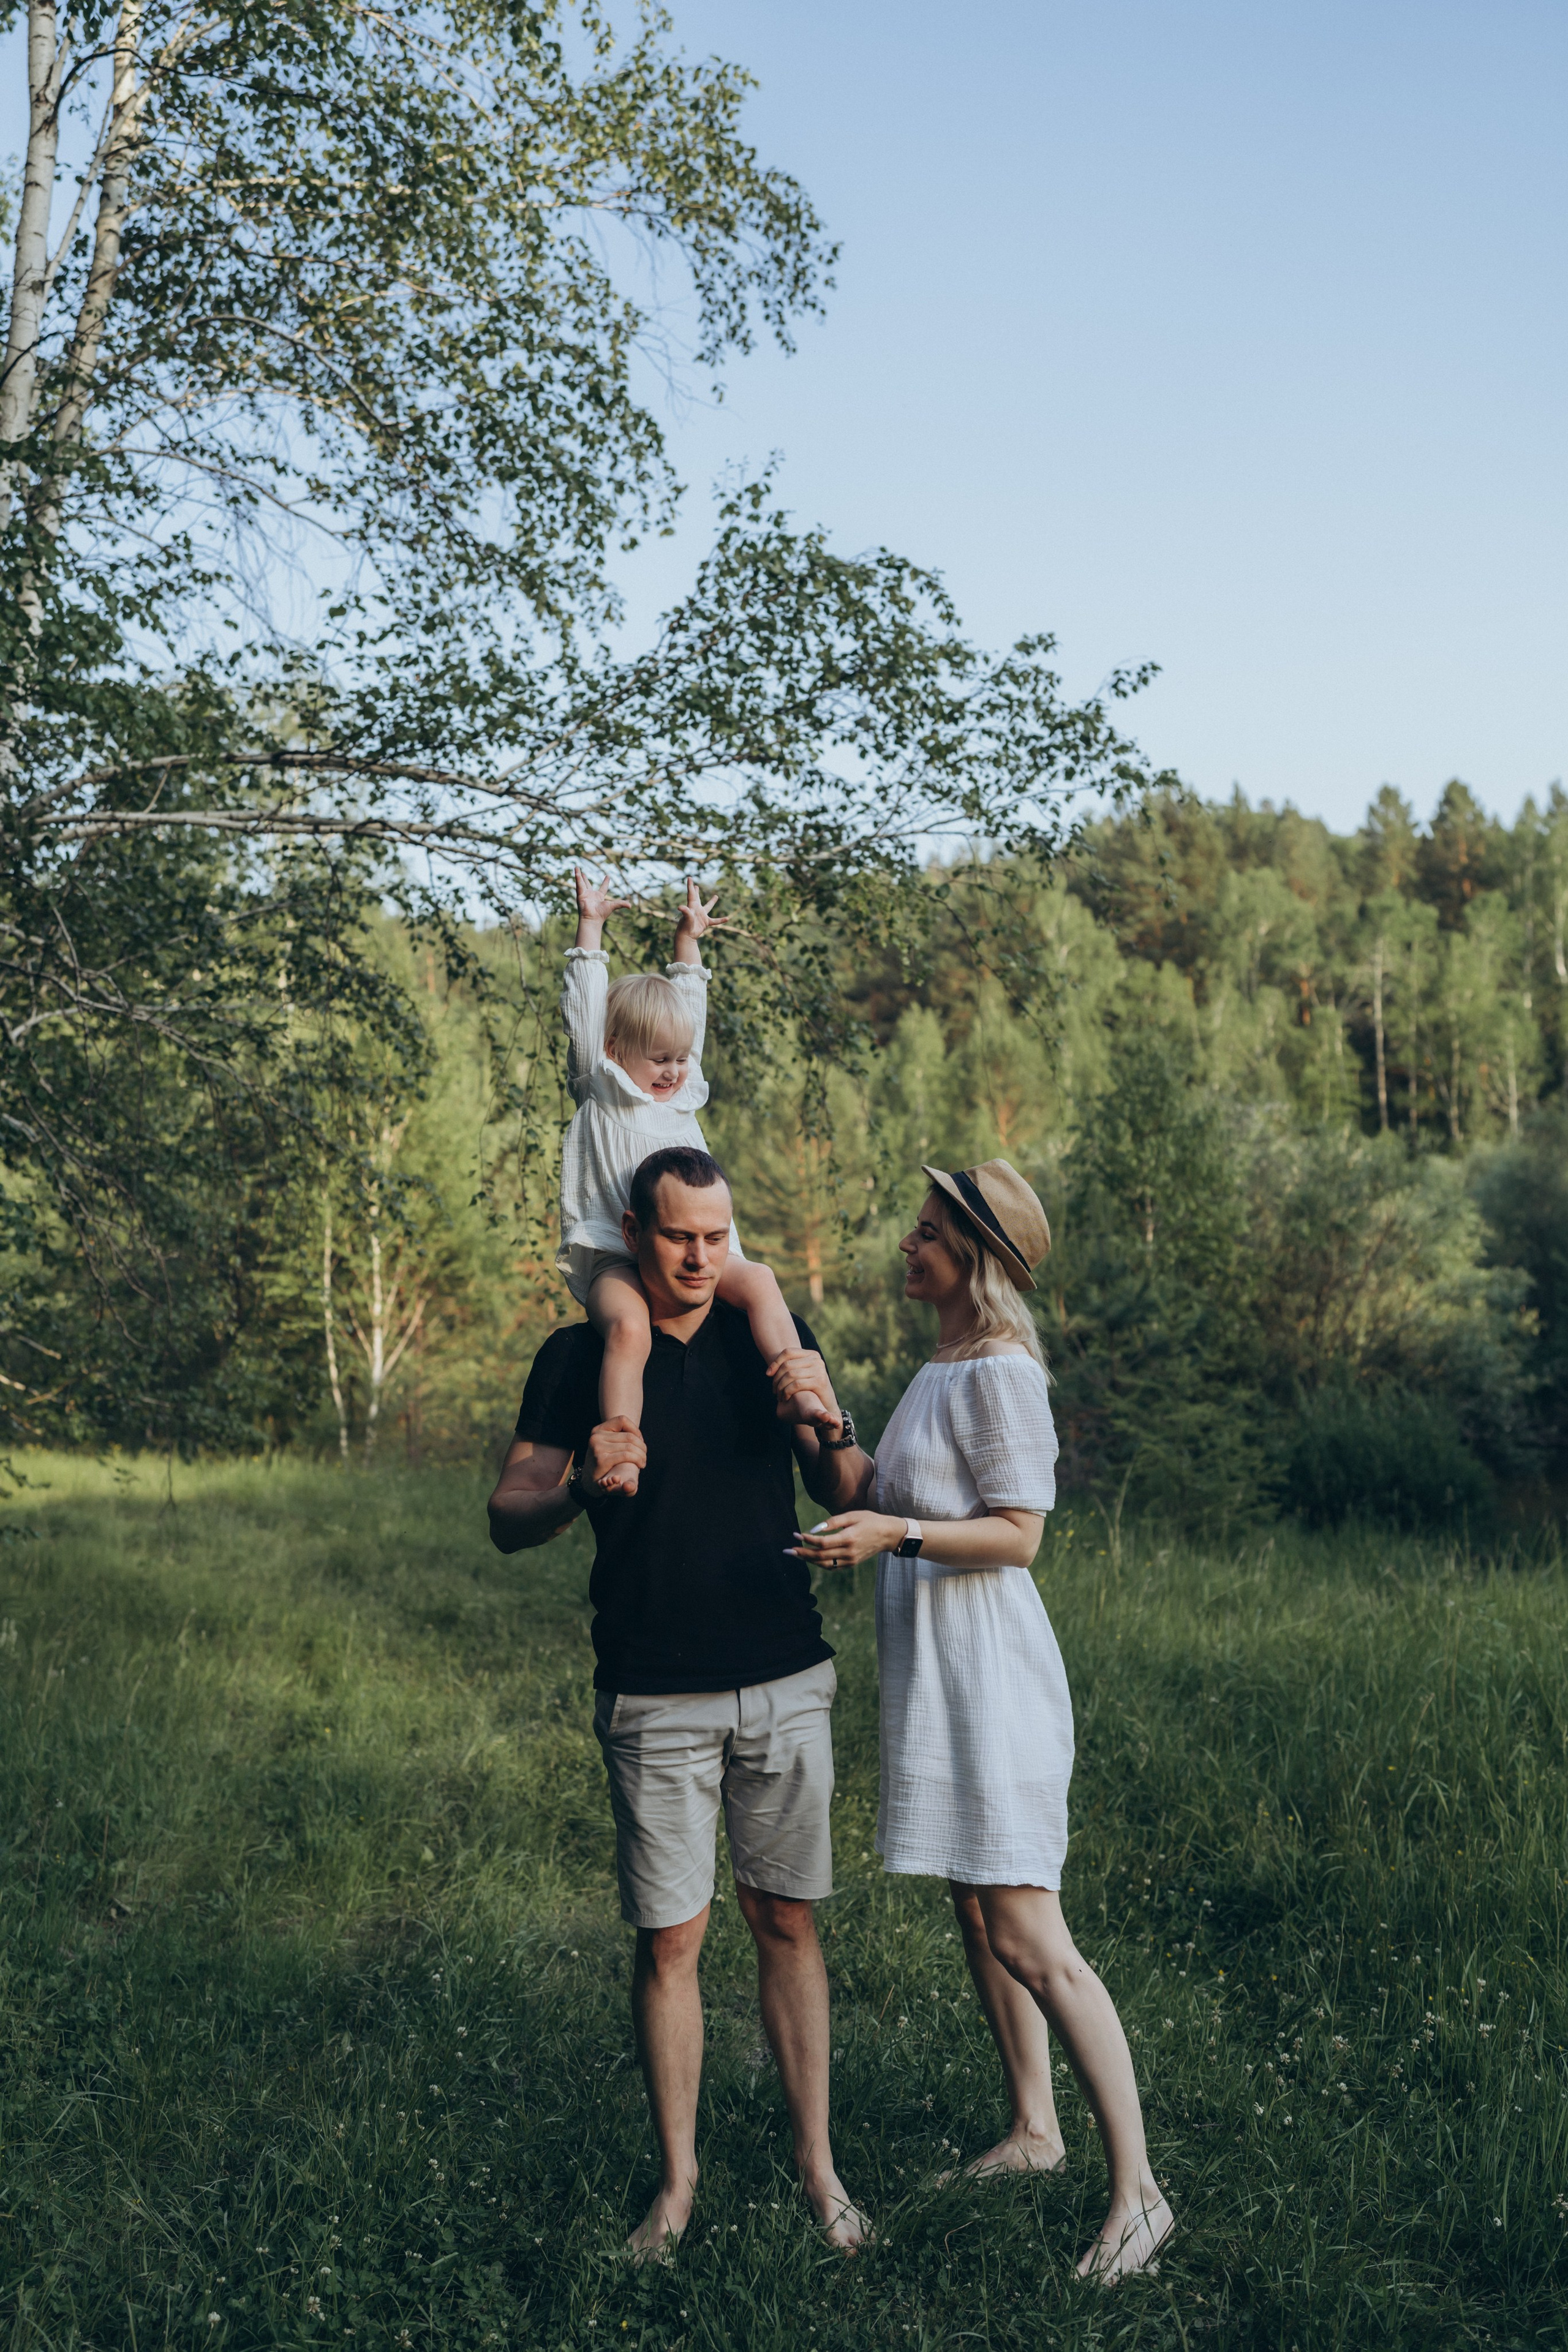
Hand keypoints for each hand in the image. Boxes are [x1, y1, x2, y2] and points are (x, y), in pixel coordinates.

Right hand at [575, 866, 632, 924]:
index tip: (608, 876)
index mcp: (599, 897)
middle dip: (585, 879)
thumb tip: (630, 906)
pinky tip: (576, 871)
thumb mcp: (612, 906)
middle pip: (588, 884)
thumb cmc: (601, 914)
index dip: (606, 882)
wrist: (592, 918)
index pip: (603, 888)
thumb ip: (621, 904)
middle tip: (583, 873)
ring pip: (581, 882)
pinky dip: (577, 878)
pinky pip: (579, 884)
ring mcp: (585, 894)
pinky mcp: (580, 894)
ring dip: (579, 875)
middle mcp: (591, 895)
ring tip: (576, 867)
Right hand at [583, 1415, 646, 1495]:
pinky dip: (637, 1459)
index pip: (622, 1420)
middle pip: (629, 1436)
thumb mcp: (608, 1446)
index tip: (640, 1442)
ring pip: (629, 1446)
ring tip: (643, 1462)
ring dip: (641, 1454)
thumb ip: (620, 1438)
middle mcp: (596, 1436)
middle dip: (641, 1446)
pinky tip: (640, 1465)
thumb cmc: (604, 1462)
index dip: (635, 1430)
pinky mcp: (601, 1459)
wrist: (590, 1482)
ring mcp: (598, 1447)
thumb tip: (639, 1436)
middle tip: (644, 1456)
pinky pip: (626, 1455)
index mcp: (598, 1430)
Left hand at [674, 875, 726, 942]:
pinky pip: (715, 921)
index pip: (691, 893)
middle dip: (696, 892)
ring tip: (716, 896)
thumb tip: (679, 907)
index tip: (689, 877)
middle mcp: (697, 909)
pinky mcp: (705, 922)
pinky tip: (727, 918)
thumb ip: (685, 911)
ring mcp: (702, 915)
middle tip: (695, 886)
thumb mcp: (686, 917)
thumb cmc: (685, 926)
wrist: (687, 936)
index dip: (690, 885)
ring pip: (708, 907)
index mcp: (692, 906)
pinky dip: (721, 920)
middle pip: (696, 898)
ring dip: (712, 902)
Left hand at [767, 1346, 839, 1430]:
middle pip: (787, 1364)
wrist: (825, 1406)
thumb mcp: (801, 1376)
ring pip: (790, 1374)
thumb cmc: (810, 1391)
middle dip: (776, 1378)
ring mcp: (819, 1370)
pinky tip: (785, 1398)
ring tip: (778, 1396)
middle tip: (774, 1390)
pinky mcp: (819, 1382)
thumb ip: (790, 1369)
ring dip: (780, 1387)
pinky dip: (787, 1392)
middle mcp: (816, 1360)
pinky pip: (796, 1384)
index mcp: (812, 1354)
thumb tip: (769, 1371)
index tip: (768, 1374)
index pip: (788, 1352)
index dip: (775, 1362)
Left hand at [789, 1510, 905, 1569]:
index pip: (823, 1543)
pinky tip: (810, 1558)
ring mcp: (850, 1560)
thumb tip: (815, 1529)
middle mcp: (849, 1552)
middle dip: (802, 1553)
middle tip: (788, 1550)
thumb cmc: (870, 1520)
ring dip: (808, 1560)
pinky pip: (831, 1567)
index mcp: (849, 1538)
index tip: (796, 1534)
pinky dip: (819, 1563)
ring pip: (824, 1564)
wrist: (888, 1535)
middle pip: (820, 1556)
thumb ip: (833, 1522)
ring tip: (795, 1554)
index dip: (808, 1540)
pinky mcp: (851, 1564)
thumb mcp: (853, 1515)